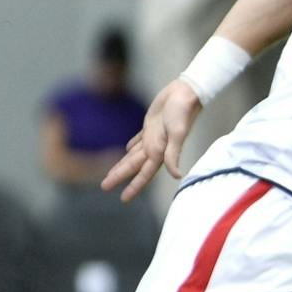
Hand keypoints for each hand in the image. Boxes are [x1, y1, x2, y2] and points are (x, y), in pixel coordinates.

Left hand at [101, 79, 202, 202]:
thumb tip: (177, 175)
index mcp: (160, 151)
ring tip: (112, 174)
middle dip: (120, 177)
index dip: (134, 186)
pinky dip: (131, 146)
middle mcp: (155, 147)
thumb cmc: (183, 112)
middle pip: (134, 166)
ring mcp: (153, 137)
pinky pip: (138, 140)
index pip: (144, 174)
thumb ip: (174, 154)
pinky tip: (127, 149)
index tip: (123, 199)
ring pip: (134, 155)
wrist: (187, 92)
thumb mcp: (177, 133)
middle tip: (104, 186)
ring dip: (123, 165)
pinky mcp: (151, 126)